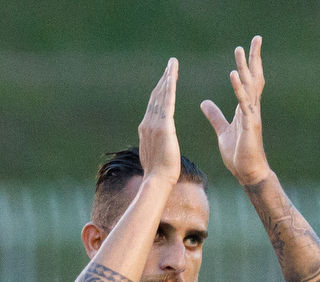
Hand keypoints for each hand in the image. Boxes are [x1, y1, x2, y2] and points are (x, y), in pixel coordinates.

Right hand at [139, 58, 180, 182]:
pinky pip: (167, 102)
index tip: (166, 78)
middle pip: (156, 95)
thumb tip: (159, 143)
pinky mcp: (163, 126)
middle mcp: (148, 123)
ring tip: (173, 64)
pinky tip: (173, 77)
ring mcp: (154, 124)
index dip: (161, 90)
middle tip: (171, 64)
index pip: (155, 104)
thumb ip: (157, 143)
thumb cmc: (160, 173)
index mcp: (147, 128)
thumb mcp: (156, 154)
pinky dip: (169, 88)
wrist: (157, 180)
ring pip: (161, 95)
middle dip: (164, 78)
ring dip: (167, 78)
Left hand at [200, 36, 271, 185]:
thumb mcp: (223, 131)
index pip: (249, 80)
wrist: (247, 173)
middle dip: (254, 58)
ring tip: (240, 51)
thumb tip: (205, 102)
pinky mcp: (249, 125)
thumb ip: (215, 115)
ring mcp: (251, 115)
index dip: (249, 63)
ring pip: (250, 86)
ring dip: (245, 68)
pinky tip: (234, 75)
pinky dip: (239, 88)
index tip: (248, 46)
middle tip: (256, 38)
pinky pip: (243, 103)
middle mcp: (251, 108)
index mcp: (245, 108)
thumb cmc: (238, 154)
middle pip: (254, 77)